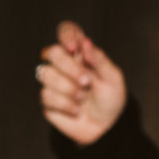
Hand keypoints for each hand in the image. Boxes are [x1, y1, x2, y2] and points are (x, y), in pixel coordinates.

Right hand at [38, 20, 128, 145]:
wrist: (106, 127)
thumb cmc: (111, 99)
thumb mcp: (113, 78)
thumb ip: (99, 59)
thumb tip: (85, 42)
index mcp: (80, 54)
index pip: (66, 32)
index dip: (66, 35)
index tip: (73, 48)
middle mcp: (64, 65)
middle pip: (52, 52)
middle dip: (69, 67)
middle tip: (86, 82)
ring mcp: (54, 82)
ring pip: (46, 74)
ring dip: (67, 88)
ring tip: (82, 98)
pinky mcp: (48, 101)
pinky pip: (46, 95)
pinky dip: (64, 104)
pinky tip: (76, 110)